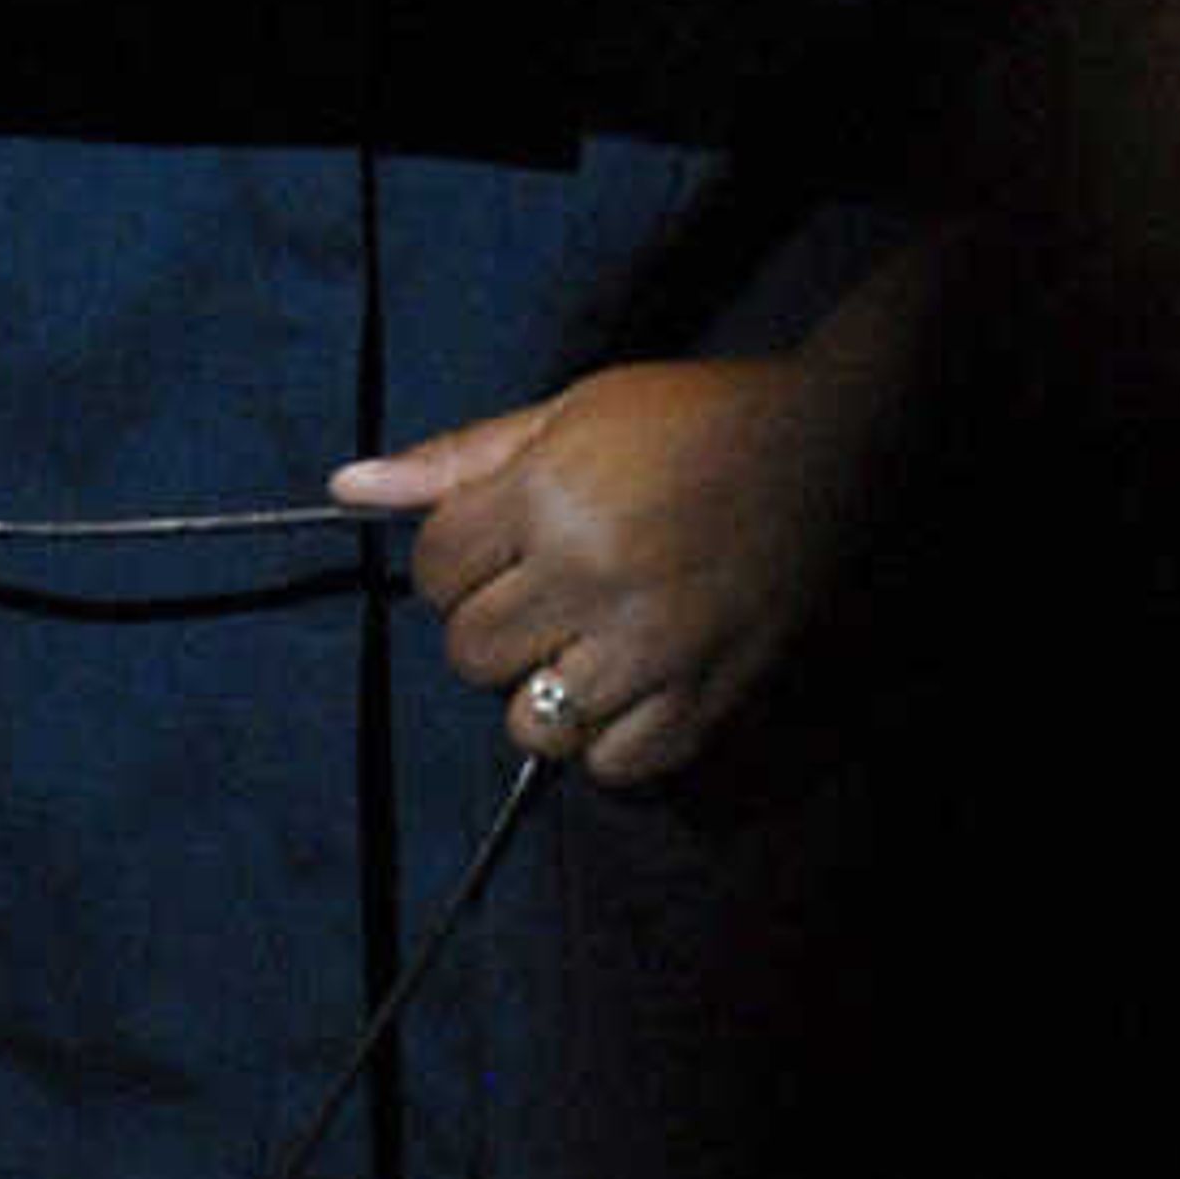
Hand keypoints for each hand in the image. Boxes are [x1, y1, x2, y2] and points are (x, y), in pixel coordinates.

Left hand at [328, 347, 891, 791]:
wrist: (835, 450)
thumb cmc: (694, 421)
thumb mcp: (572, 413)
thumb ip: (459, 459)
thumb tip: (344, 487)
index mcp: (549, 496)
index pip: (436, 567)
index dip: (456, 558)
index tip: (500, 542)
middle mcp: (590, 576)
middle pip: (472, 653)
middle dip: (494, 625)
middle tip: (547, 592)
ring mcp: (650, 647)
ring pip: (531, 724)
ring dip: (545, 690)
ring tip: (587, 644)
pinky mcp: (705, 697)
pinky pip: (612, 764)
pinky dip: (610, 739)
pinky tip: (631, 685)